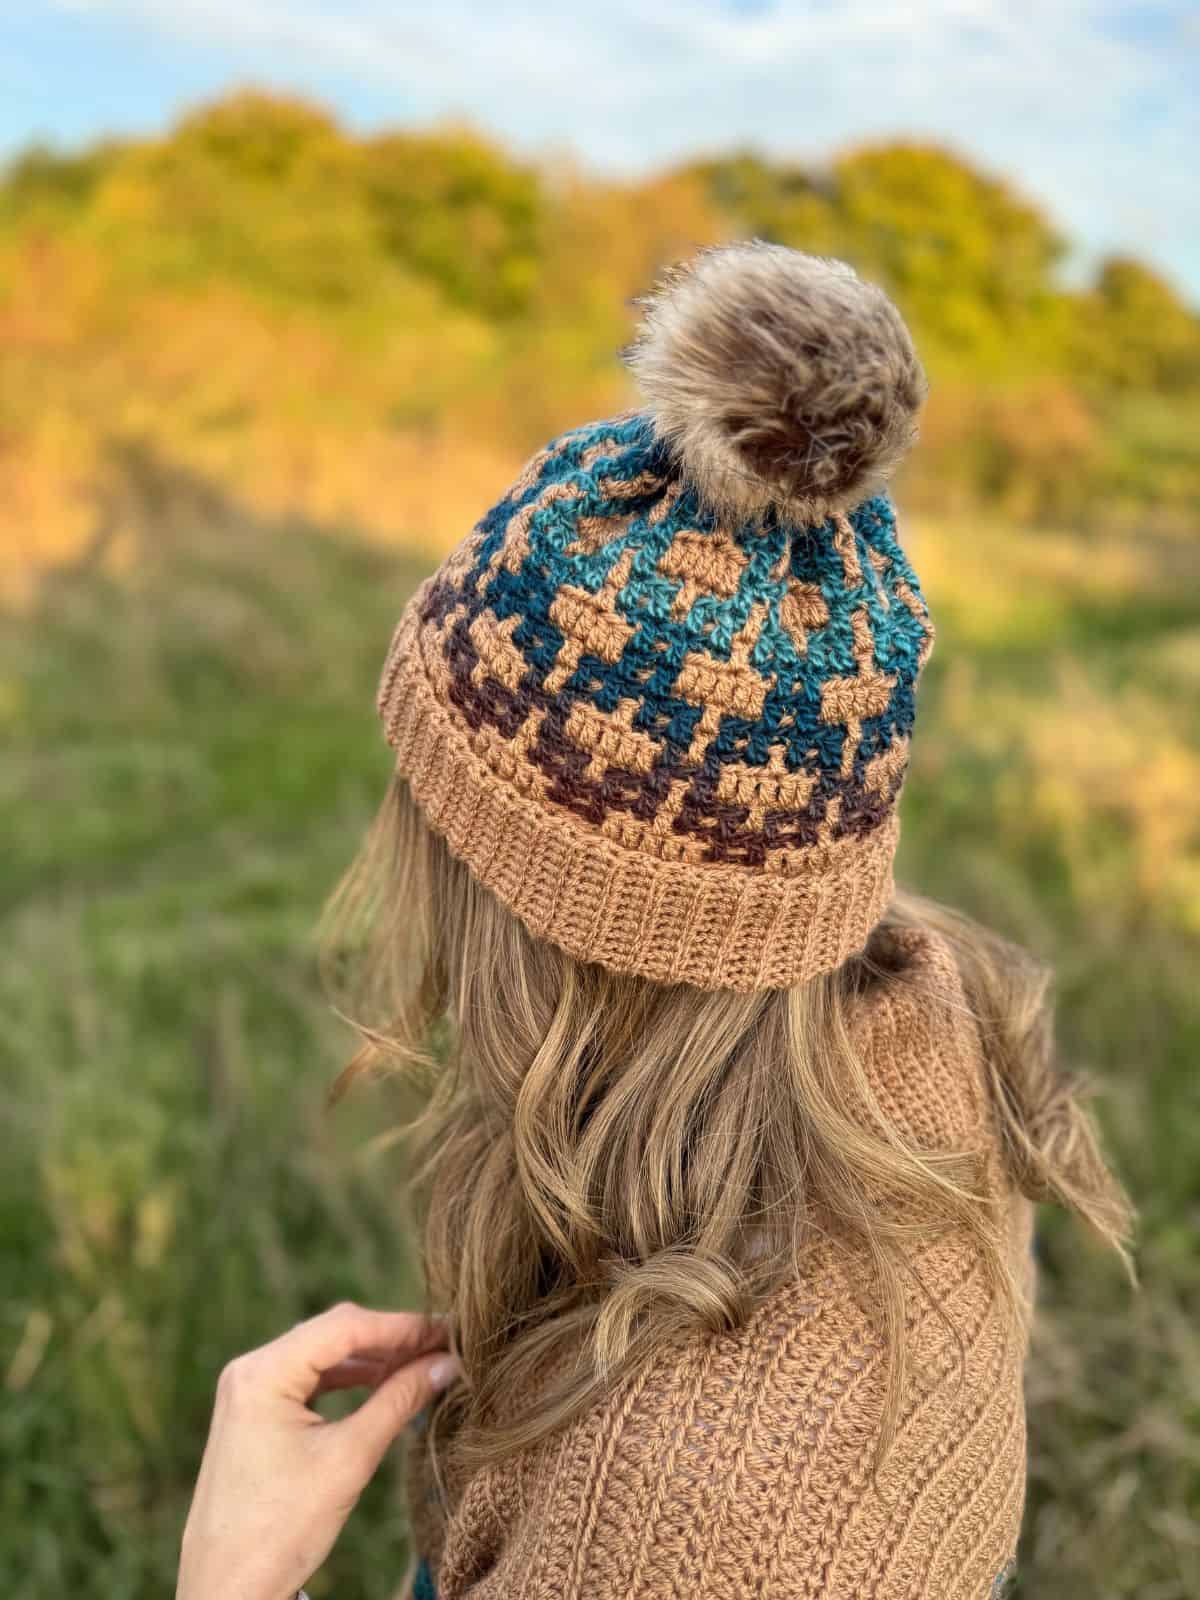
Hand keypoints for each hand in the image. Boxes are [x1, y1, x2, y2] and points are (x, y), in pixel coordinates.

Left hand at [177, 1303, 460, 1599]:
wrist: (227, 1592)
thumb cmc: (282, 1530)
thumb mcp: (349, 1460)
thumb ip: (398, 1402)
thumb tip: (446, 1364)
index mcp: (263, 1373)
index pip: (345, 1327)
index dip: (402, 1326)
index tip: (448, 1329)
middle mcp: (250, 1370)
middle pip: (333, 1334)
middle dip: (389, 1339)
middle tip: (442, 1345)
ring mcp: (248, 1391)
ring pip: (322, 1355)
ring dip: (371, 1359)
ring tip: (421, 1364)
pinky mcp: (253, 1413)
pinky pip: (308, 1380)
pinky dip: (347, 1380)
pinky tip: (382, 1385)